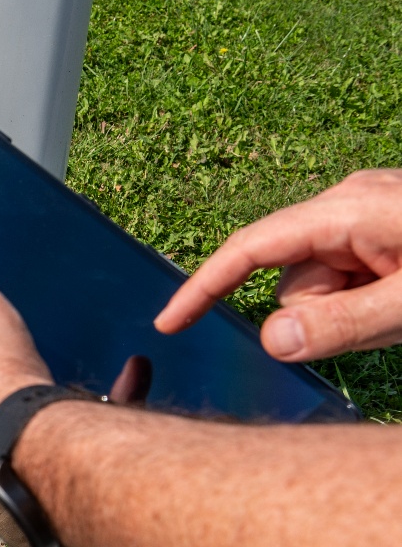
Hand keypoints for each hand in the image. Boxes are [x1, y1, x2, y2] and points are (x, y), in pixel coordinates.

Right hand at [155, 169, 401, 360]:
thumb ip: (344, 324)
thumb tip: (270, 341)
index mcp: (345, 210)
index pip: (250, 248)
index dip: (203, 287)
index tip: (167, 323)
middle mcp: (345, 205)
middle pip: (291, 279)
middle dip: (323, 313)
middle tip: (389, 320)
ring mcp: (363, 217)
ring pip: (319, 286)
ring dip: (350, 311)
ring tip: (401, 309)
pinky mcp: (379, 230)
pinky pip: (343, 277)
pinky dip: (362, 300)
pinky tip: (400, 299)